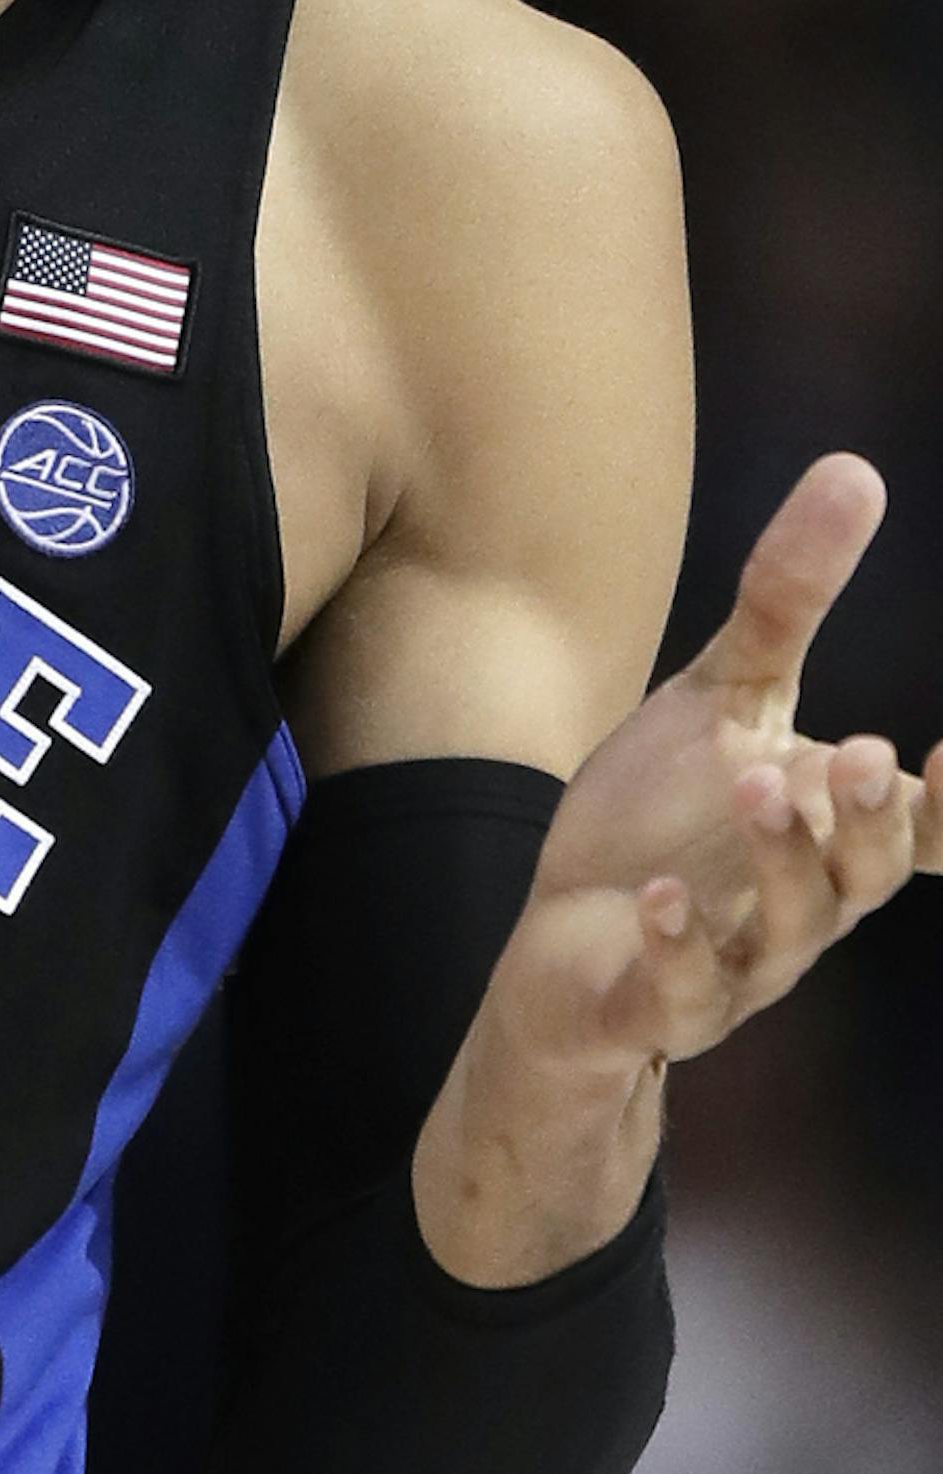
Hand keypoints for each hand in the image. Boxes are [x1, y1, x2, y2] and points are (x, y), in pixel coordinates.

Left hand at [493, 452, 942, 1080]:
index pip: (922, 832)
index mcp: (832, 834)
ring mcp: (740, 964)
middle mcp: (804, 903)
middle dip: (870, 818)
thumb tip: (856, 469)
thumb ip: (789, 599)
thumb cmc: (663, 816)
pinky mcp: (659, 1004)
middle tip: (858, 751)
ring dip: (779, 860)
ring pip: (791, 930)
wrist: (565, 941)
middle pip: (865, 873)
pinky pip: (686, 994)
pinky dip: (680, 947)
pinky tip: (658, 896)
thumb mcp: (724, 695)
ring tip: (754, 785)